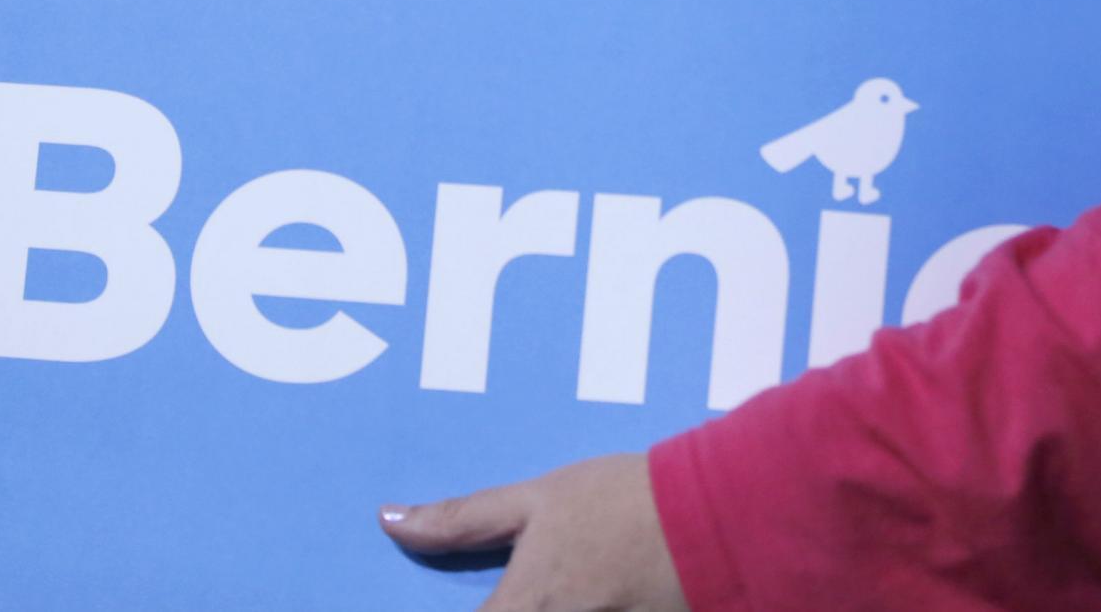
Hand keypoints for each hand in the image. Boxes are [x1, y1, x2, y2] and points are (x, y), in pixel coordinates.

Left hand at [382, 453, 686, 611]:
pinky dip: (590, 611)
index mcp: (523, 608)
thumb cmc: (616, 501)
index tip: (444, 596)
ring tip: (567, 583)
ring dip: (543, 605)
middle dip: (504, 605)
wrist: (711, 515)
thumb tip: (389, 521)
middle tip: (530, 581)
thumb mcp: (534, 500)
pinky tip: (595, 594)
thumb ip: (461, 519)